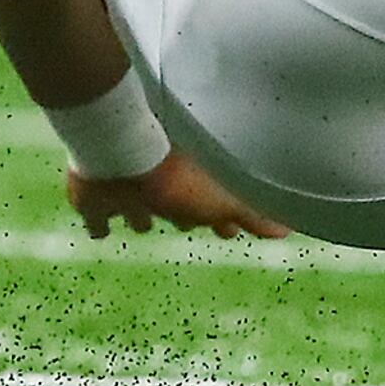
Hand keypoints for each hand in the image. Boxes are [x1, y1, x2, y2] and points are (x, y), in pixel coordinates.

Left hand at [68, 149, 284, 240]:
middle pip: (178, 206)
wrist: (122, 154)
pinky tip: (98, 232)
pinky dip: (99, 225)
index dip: (222, 220)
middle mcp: (162, 186)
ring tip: (143, 226)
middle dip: (184, 216)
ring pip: (139, 210)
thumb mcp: (224, 199)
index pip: (214, 207)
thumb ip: (253, 214)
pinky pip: (97, 218)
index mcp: (194, 186)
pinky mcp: (95, 201)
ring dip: (142, 218)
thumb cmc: (178, 175)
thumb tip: (289, 229)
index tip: (229, 231)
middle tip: (189, 226)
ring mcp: (129, 192)